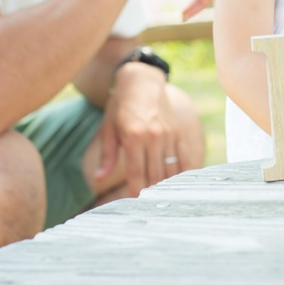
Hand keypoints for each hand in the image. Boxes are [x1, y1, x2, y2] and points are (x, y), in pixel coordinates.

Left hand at [96, 62, 185, 196]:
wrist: (142, 81)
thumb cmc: (121, 106)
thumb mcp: (109, 128)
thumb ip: (108, 155)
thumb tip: (98, 177)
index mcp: (133, 136)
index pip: (136, 173)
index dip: (135, 191)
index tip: (133, 202)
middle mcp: (153, 136)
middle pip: (155, 175)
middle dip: (150, 192)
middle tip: (147, 203)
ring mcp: (169, 134)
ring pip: (171, 169)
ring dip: (166, 186)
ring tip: (161, 197)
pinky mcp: (178, 132)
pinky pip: (185, 158)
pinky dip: (184, 173)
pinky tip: (180, 185)